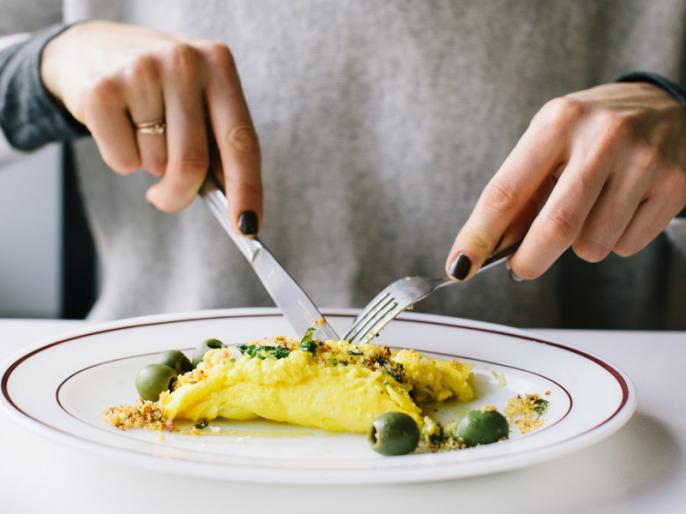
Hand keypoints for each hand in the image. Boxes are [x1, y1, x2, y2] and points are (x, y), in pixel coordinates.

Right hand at [41, 21, 260, 231]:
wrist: (92, 47)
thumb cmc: (159, 87)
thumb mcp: (197, 98)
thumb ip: (217, 142)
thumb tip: (234, 209)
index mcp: (219, 65)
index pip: (241, 140)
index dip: (247, 189)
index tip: (248, 227)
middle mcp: (184, 62)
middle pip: (193, 162)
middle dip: (181, 194)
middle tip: (168, 198)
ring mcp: (141, 72)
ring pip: (156, 164)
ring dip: (150, 167)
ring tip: (142, 133)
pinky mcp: (102, 90)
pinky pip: (122, 160)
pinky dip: (122, 160)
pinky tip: (119, 128)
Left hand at [445, 82, 685, 279]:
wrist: (668, 108)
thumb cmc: (592, 132)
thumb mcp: (550, 142)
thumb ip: (521, 191)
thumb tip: (489, 248)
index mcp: (558, 122)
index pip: (506, 191)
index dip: (478, 236)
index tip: (460, 266)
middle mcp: (603, 138)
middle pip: (554, 228)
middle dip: (528, 261)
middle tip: (521, 268)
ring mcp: (644, 163)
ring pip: (591, 246)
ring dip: (578, 246)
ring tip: (590, 211)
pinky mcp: (676, 186)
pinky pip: (625, 246)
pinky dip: (613, 241)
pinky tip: (621, 209)